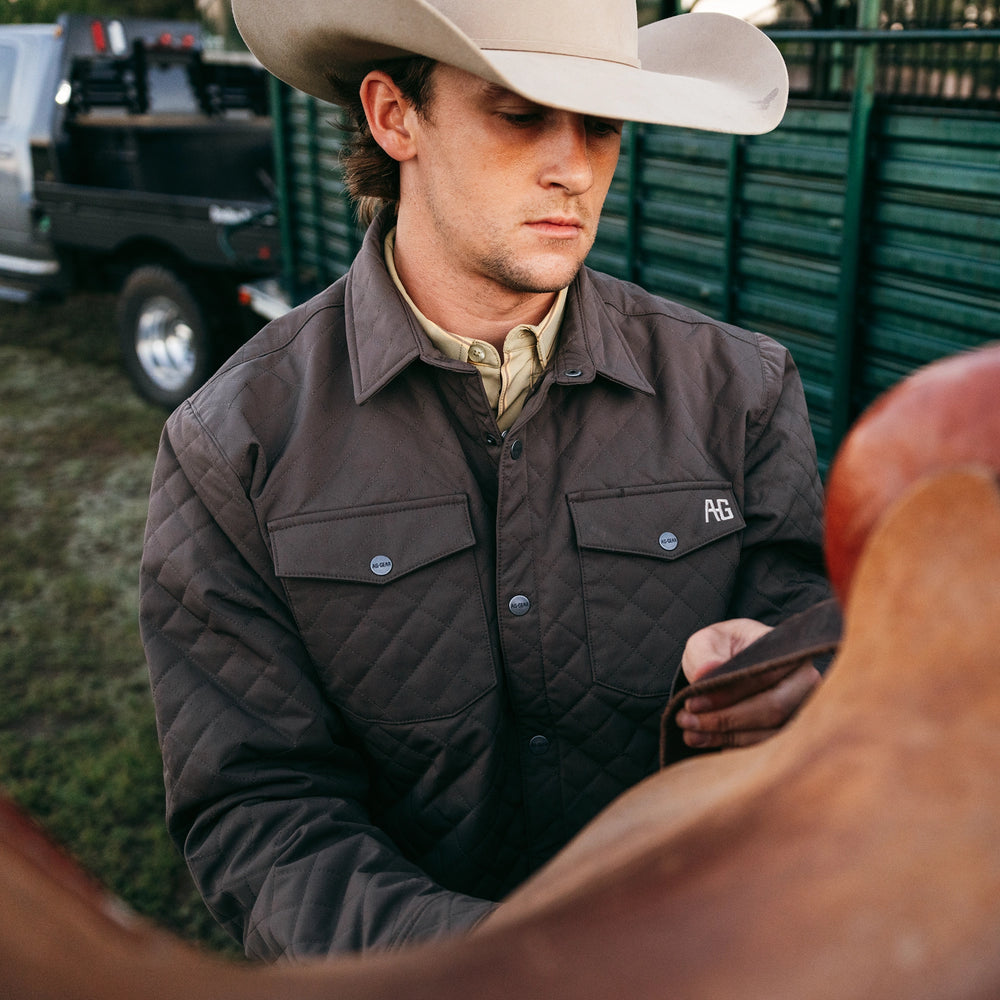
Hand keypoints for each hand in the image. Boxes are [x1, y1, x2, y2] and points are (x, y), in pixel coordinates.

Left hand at [674, 618, 820, 749]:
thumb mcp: (708, 641)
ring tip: (690, 733)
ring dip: (726, 737)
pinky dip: (733, 748)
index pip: (764, 678)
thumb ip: (705, 653)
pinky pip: (766, 749)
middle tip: (687, 721)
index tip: (691, 703)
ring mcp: (804, 712)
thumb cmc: (723, 648)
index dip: (727, 695)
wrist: (731, 662)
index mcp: (790, 653)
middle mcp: (807, 684)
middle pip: (775, 711)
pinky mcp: (792, 735)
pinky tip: (704, 740)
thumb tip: (706, 672)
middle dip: (726, 719)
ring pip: (771, 734)